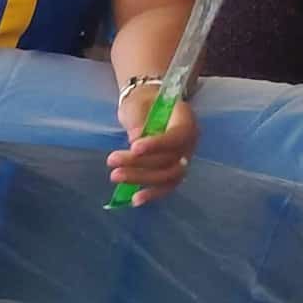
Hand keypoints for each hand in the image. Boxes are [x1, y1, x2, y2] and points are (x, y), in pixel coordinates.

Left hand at [109, 91, 198, 206]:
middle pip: (171, 159)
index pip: (178, 135)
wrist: (149, 106)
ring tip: (115, 176)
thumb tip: (136, 138)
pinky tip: (135, 200)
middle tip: (112, 161)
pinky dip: (152, 194)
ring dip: (142, 179)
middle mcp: (190, 141)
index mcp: (186, 119)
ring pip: (168, 175)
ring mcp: (184, 158)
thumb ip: (138, 119)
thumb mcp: (137, 103)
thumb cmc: (144, 102)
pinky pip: (167, 186)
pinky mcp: (174, 170)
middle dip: (140, 164)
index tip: (133, 147)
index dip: (157, 144)